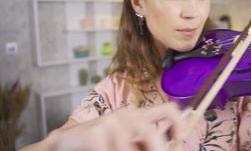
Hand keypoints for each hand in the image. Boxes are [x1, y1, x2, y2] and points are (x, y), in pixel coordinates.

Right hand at [48, 103, 183, 150]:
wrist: (66, 144)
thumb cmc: (102, 144)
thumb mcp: (127, 142)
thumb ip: (143, 144)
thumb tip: (167, 148)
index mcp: (138, 116)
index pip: (168, 110)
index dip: (178, 125)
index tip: (177, 140)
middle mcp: (127, 115)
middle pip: (150, 133)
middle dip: (154, 149)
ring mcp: (110, 122)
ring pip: (128, 149)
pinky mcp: (95, 134)